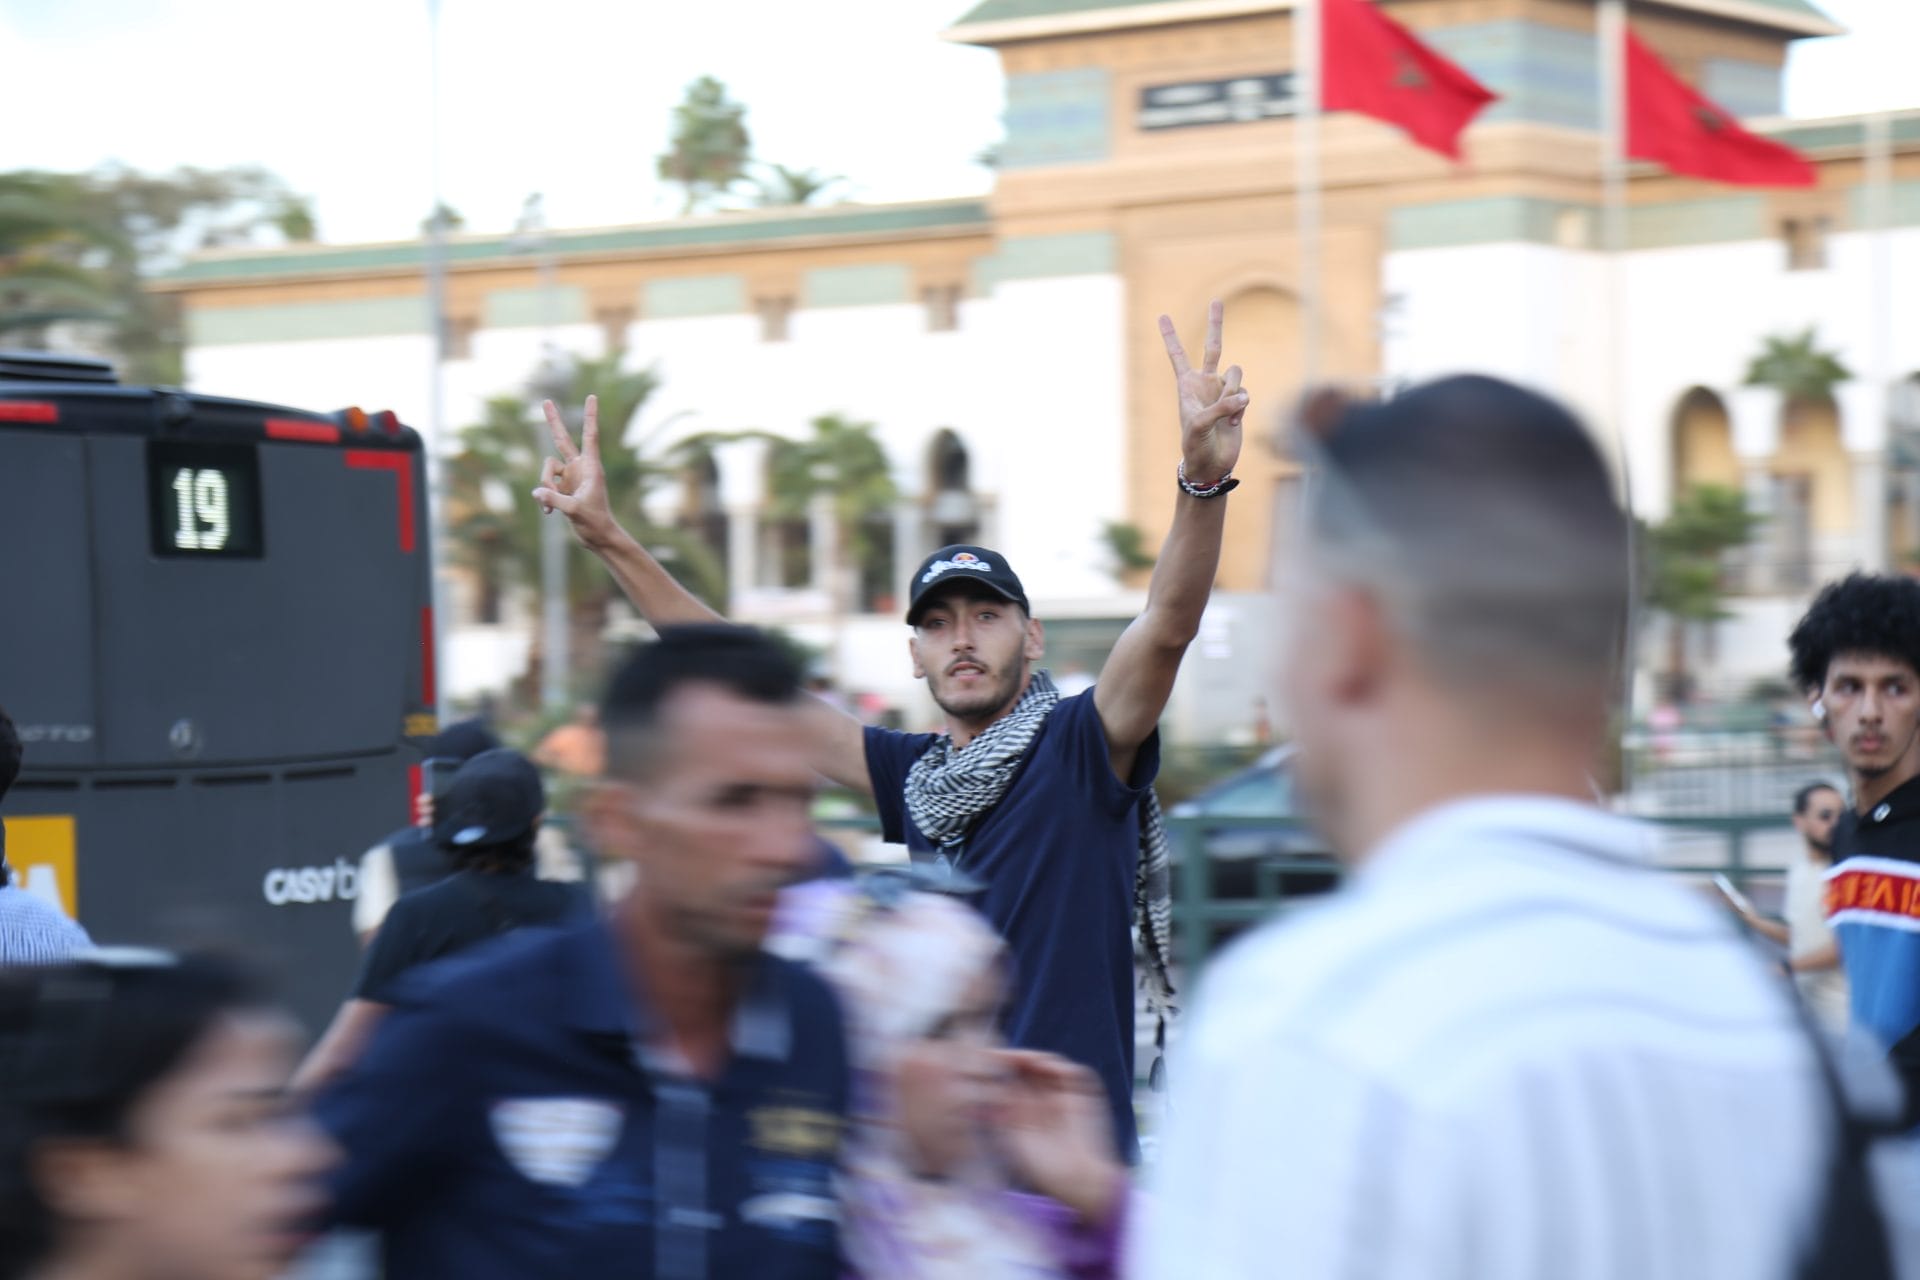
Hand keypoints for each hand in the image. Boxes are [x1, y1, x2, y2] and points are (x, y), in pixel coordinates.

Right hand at [531, 395, 619, 548]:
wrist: (597, 537)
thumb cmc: (594, 522)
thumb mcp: (574, 511)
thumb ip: (555, 499)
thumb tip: (536, 491)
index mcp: (591, 467)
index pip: (590, 436)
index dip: (590, 416)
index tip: (592, 397)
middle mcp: (579, 468)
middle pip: (562, 439)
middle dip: (553, 422)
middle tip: (546, 401)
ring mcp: (569, 477)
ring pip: (546, 469)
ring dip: (545, 485)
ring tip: (552, 506)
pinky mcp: (561, 487)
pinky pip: (544, 485)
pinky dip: (544, 497)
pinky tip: (549, 512)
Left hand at [991, 1050, 1124, 1223]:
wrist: (1078, 1182)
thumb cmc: (1045, 1171)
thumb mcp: (1015, 1141)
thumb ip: (1001, 1117)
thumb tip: (979, 1094)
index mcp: (1025, 1110)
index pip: (1009, 1080)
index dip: (997, 1068)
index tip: (980, 1061)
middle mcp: (1044, 1100)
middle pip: (1027, 1067)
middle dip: (1013, 1058)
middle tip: (998, 1055)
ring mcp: (1065, 1096)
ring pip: (1049, 1065)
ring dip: (1034, 1058)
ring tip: (1020, 1058)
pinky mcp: (1086, 1096)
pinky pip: (1075, 1072)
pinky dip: (1060, 1066)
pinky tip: (1045, 1066)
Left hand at [1158, 299, 1247, 489]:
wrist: (1210, 463)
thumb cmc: (1195, 444)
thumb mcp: (1200, 424)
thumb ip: (1219, 407)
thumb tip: (1242, 398)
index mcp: (1187, 385)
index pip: (1178, 355)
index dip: (1170, 336)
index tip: (1162, 316)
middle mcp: (1205, 383)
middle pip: (1214, 346)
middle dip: (1215, 323)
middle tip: (1216, 301)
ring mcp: (1223, 391)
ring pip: (1236, 373)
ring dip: (1232, 392)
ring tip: (1224, 414)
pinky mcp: (1239, 403)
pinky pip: (1245, 393)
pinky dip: (1240, 408)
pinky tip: (1232, 423)